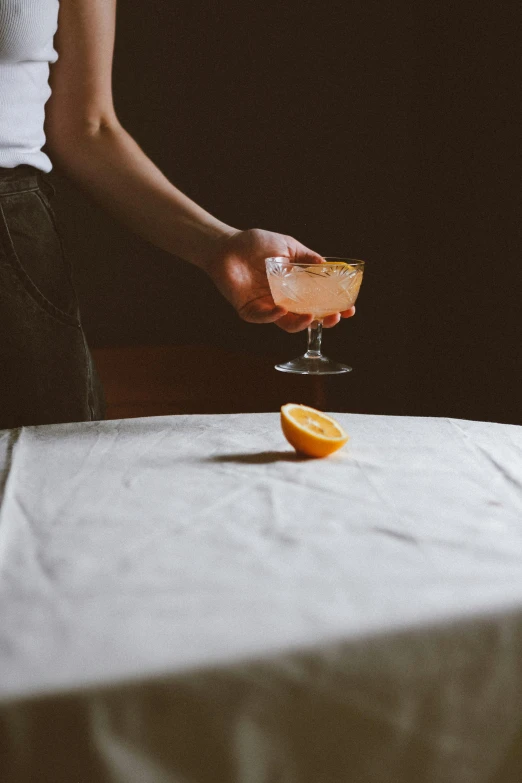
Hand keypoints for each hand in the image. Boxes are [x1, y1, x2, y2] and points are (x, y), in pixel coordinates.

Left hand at [205, 228, 355, 332]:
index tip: (350, 309)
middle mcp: (284, 300)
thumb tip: (326, 265)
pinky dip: (273, 316)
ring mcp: (267, 307)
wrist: (226, 245)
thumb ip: (306, 257)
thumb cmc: (256, 244)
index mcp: (296, 288)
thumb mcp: (287, 246)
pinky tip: (282, 309)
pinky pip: (263, 318)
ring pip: (287, 323)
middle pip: (308, 318)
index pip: (319, 302)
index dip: (335, 307)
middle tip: (336, 317)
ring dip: (301, 323)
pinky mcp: (249, 310)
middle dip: (324, 321)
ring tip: (311, 317)